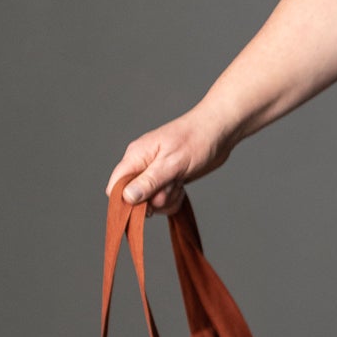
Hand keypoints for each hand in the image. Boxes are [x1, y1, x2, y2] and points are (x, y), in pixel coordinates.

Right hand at [104, 109, 236, 214]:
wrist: (220, 131)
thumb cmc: (197, 139)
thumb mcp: (172, 162)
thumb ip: (149, 181)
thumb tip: (127, 197)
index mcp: (136, 156)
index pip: (116, 186)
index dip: (125, 201)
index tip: (144, 205)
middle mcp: (141, 166)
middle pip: (134, 199)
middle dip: (154, 199)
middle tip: (172, 184)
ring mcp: (155, 174)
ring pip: (151, 202)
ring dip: (167, 198)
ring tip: (179, 181)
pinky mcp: (167, 180)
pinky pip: (163, 200)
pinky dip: (174, 199)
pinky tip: (182, 185)